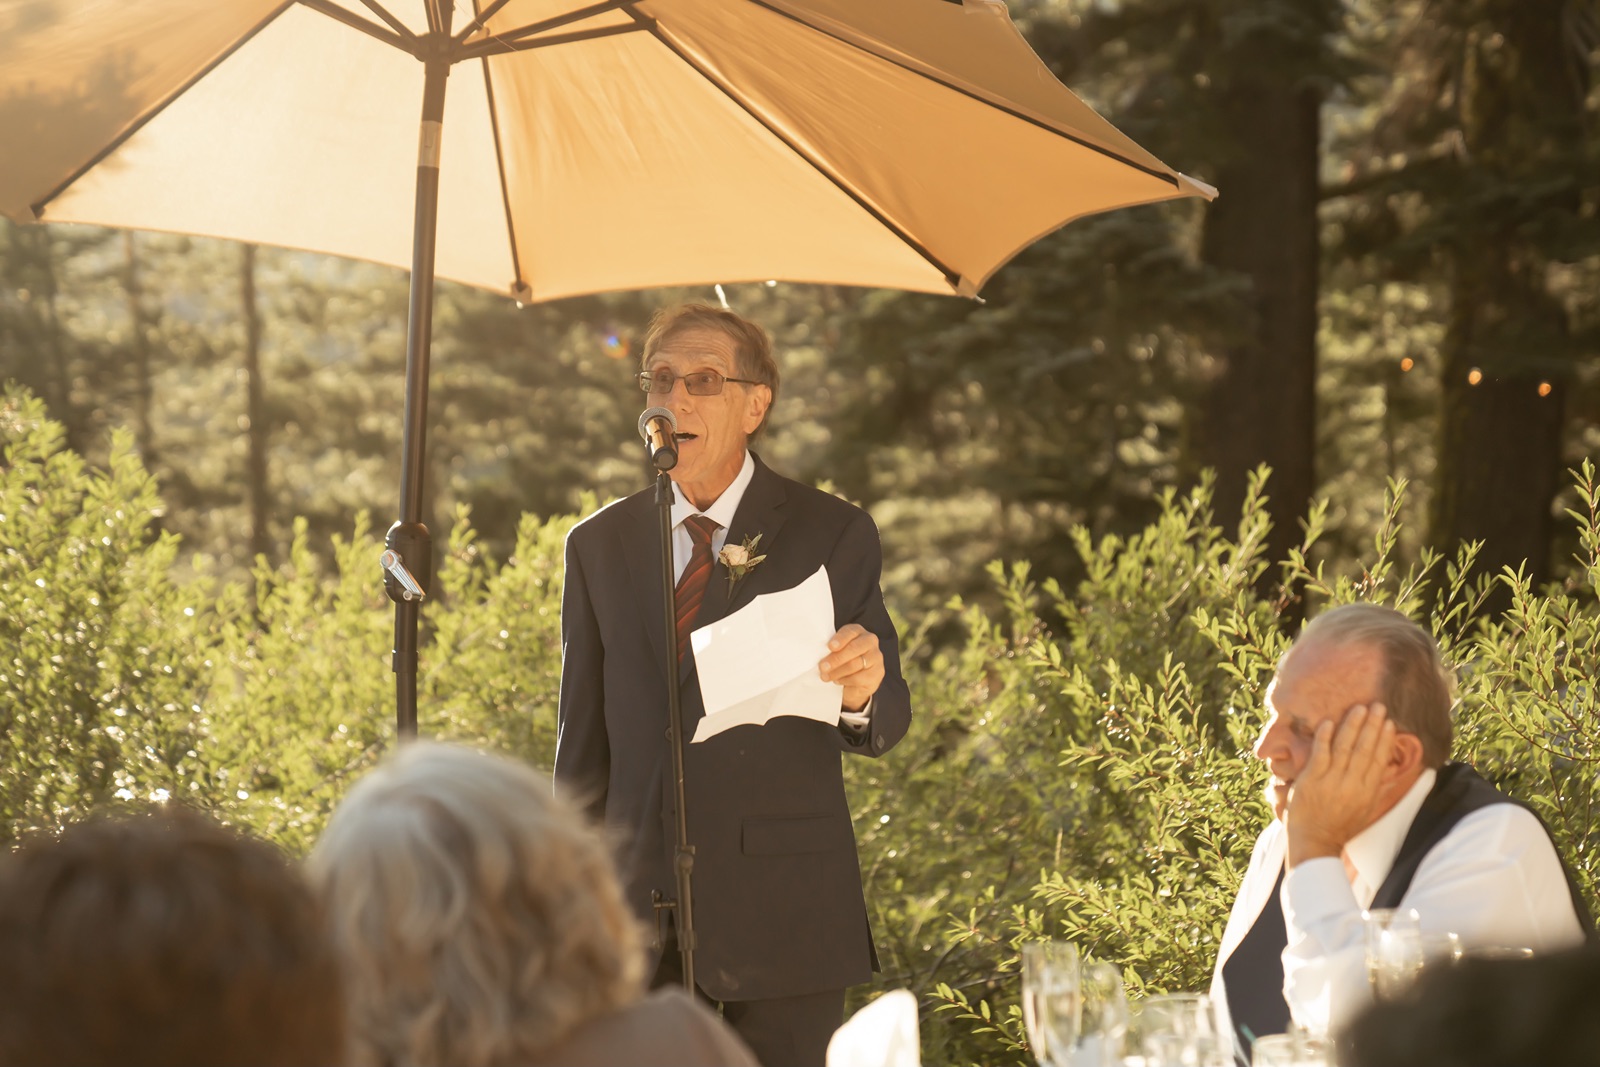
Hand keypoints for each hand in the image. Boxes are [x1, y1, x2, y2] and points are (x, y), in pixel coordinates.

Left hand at [818, 624, 883, 712]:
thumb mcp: (837, 651)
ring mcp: (876, 657)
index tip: (830, 647)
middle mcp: (870, 641)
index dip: (840, 639)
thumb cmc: (843, 661)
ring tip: (825, 676)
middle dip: (836, 659)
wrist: (857, 683)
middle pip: (853, 648)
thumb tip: (819, 653)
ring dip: (837, 672)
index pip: (850, 632)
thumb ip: (832, 649)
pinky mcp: (877, 673)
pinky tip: (837, 680)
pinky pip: (859, 678)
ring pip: (855, 664)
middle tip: (822, 667)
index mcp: (858, 632)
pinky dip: (845, 680)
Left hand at [1285, 703, 1395, 866]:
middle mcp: (1352, 784)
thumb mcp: (1366, 809)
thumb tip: (1389, 769)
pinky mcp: (1311, 780)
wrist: (1315, 842)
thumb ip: (1376, 788)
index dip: (1385, 740)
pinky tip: (1330, 722)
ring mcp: (1331, 781)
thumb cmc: (1341, 826)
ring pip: (1345, 747)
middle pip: (1365, 749)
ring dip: (1353, 725)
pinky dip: (1325, 737)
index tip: (1390, 723)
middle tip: (1379, 705)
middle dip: (1373, 726)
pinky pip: (1320, 753)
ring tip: (1360, 708)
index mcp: (1368, 792)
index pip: (1379, 759)